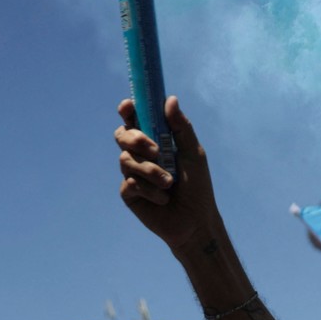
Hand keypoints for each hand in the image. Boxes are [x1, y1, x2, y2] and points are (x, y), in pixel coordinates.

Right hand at [115, 95, 219, 248]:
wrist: (195, 220)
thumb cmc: (198, 186)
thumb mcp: (194, 154)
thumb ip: (181, 128)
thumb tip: (170, 99)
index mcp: (155, 140)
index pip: (135, 120)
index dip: (128, 110)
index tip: (128, 106)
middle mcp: (140, 154)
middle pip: (123, 135)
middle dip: (136, 140)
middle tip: (156, 150)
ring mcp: (132, 173)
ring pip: (126, 160)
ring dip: (151, 171)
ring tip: (170, 183)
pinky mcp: (129, 193)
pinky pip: (130, 183)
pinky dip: (149, 190)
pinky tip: (163, 199)